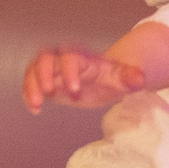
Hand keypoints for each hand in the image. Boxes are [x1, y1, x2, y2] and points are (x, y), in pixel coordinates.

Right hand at [22, 48, 142, 112]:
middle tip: (50, 93)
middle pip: (45, 57)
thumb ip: (130, 77)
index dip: (69, 72)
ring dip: (31, 85)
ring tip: (37, 104)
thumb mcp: (123, 78)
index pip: (70, 58)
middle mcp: (62, 59)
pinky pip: (30, 83)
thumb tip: (140, 79)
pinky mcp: (45, 81)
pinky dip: (28, 94)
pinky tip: (34, 110)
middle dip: (44, 74)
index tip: (75, 91)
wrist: (104, 80)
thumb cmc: (112, 78)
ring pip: (33, 69)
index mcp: (81, 57)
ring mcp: (51, 70)